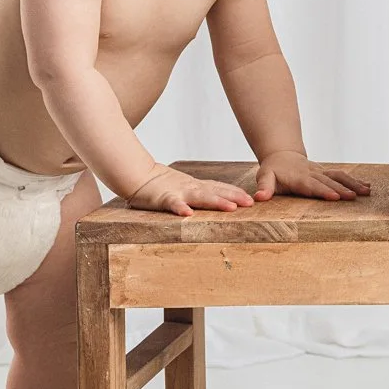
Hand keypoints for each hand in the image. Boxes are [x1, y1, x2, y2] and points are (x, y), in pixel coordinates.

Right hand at [128, 167, 255, 216]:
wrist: (137, 174)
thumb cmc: (160, 184)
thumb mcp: (183, 186)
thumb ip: (198, 192)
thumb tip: (216, 199)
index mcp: (195, 186)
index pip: (218, 188)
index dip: (235, 192)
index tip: (251, 199)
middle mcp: (190, 187)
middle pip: (215, 191)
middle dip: (233, 197)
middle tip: (250, 203)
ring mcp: (178, 192)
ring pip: (199, 197)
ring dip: (216, 202)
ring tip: (231, 208)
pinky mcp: (163, 198)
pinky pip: (173, 203)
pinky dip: (180, 208)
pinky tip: (187, 214)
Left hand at [254, 153, 370, 200]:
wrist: (282, 155)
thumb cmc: (272, 170)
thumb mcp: (264, 177)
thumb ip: (264, 187)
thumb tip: (259, 198)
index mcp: (298, 178)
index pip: (312, 185)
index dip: (323, 191)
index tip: (335, 197)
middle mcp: (312, 173)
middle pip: (329, 182)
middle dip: (342, 189)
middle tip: (354, 197)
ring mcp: (321, 172)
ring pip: (339, 176)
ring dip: (353, 183)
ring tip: (367, 192)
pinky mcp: (327, 172)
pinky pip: (342, 175)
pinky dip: (354, 180)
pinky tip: (367, 187)